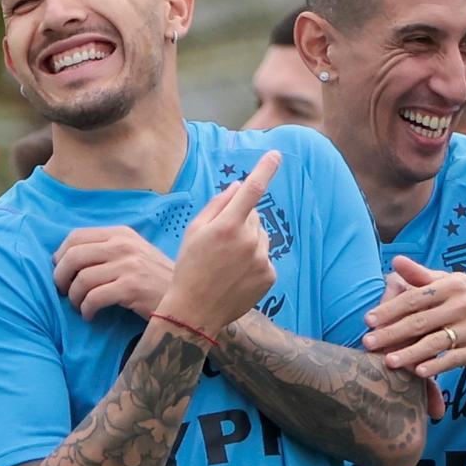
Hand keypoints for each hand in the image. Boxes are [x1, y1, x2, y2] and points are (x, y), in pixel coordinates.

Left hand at [52, 227, 174, 320]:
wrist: (188, 298)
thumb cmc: (157, 279)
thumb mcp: (135, 253)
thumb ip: (108, 250)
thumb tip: (68, 258)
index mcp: (122, 234)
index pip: (76, 236)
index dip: (61, 256)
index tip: (62, 272)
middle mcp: (124, 245)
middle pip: (73, 256)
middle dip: (61, 278)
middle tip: (64, 292)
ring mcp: (128, 265)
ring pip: (81, 280)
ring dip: (74, 298)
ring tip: (80, 307)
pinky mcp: (131, 287)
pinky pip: (93, 298)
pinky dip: (86, 310)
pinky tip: (90, 316)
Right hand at [157, 151, 281, 335]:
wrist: (195, 311)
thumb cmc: (189, 267)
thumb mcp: (194, 232)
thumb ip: (217, 205)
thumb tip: (239, 186)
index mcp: (227, 226)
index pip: (252, 190)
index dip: (265, 169)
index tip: (276, 154)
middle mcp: (249, 240)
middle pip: (253, 215)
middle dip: (241, 220)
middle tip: (220, 242)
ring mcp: (261, 259)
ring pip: (261, 236)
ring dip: (249, 241)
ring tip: (227, 261)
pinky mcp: (269, 275)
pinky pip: (265, 257)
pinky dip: (254, 261)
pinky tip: (236, 274)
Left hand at [362, 255, 465, 376]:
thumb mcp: (449, 284)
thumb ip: (421, 276)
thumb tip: (395, 261)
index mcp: (452, 286)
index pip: (415, 298)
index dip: (390, 309)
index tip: (368, 320)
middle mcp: (464, 305)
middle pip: (420, 322)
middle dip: (392, 333)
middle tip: (368, 343)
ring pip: (435, 343)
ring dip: (410, 353)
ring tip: (388, 362)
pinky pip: (453, 359)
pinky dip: (436, 366)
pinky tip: (418, 372)